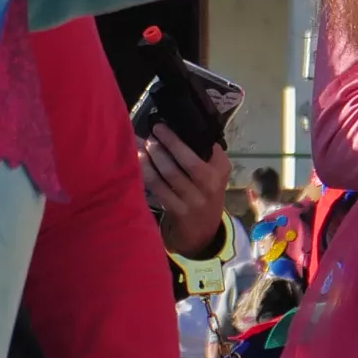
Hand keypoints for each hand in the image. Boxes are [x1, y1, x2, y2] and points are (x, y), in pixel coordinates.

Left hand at [141, 124, 230, 260]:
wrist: (204, 232)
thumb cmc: (206, 194)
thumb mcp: (216, 174)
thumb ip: (207, 153)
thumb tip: (179, 127)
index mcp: (219, 170)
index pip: (201, 149)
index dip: (176, 139)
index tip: (161, 126)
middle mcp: (209, 185)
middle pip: (184, 160)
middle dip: (164, 144)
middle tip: (150, 134)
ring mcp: (193, 200)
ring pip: (169, 174)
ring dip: (152, 158)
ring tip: (140, 146)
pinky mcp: (178, 211)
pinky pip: (159, 189)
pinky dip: (147, 174)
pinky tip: (139, 164)